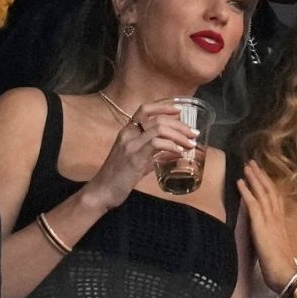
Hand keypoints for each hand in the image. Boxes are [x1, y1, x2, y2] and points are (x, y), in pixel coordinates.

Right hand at [80, 100, 199, 211]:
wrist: (102, 191)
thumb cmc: (118, 177)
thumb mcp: (137, 161)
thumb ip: (152, 154)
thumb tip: (172, 153)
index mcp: (127, 132)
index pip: (145, 109)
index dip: (163, 106)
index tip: (180, 111)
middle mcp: (128, 134)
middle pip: (158, 119)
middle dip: (180, 125)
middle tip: (193, 133)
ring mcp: (130, 144)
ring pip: (159, 128)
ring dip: (179, 135)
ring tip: (191, 143)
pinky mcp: (134, 157)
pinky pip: (156, 143)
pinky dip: (171, 145)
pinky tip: (179, 152)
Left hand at [238, 160, 296, 292]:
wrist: (285, 275)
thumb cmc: (280, 267)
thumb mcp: (275, 247)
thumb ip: (270, 236)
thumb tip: (262, 232)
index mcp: (280, 224)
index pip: (275, 199)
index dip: (269, 184)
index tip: (262, 173)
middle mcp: (277, 218)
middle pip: (270, 191)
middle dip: (261, 176)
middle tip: (253, 162)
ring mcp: (269, 221)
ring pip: (262, 194)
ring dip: (253, 178)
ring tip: (246, 166)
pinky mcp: (261, 226)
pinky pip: (253, 205)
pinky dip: (246, 192)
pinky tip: (239, 182)